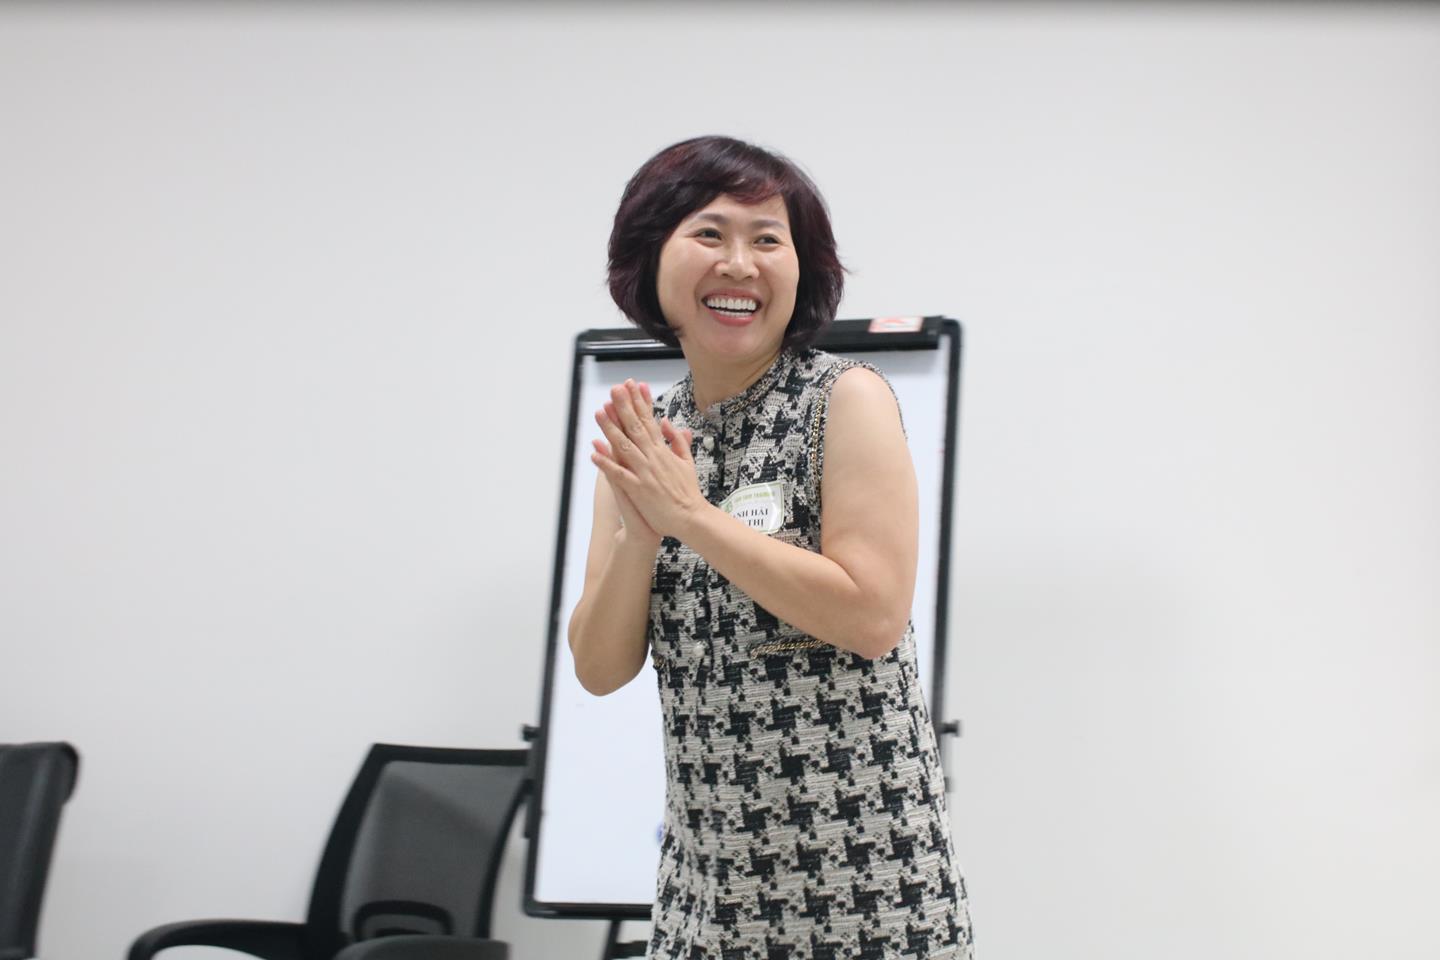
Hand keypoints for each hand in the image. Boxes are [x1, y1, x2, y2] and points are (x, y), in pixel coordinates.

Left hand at [590, 379, 702, 539]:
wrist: (691, 518)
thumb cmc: (688, 492)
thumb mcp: (687, 461)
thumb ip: (677, 440)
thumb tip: (666, 422)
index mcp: (664, 450)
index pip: (649, 421)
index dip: (639, 402)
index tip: (632, 386)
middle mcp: (654, 458)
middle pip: (636, 428)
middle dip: (624, 407)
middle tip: (614, 389)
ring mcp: (646, 473)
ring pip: (625, 447)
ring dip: (611, 429)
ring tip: (600, 413)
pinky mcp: (639, 490)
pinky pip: (619, 475)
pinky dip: (606, 463)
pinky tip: (594, 452)